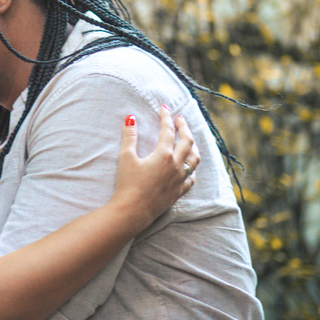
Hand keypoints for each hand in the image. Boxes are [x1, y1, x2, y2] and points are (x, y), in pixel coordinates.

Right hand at [113, 106, 197, 228]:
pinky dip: (191, 168)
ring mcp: (179, 180)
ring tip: (188, 139)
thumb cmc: (127, 184)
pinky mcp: (179, 192)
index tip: (164, 108)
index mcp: (163, 155)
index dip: (166, 117)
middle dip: (184, 127)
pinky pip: (191, 177)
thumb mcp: (125, 158)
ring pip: (194, 159)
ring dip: (193, 146)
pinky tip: (188, 166)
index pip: (168, 131)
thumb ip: (129, 136)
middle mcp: (176, 166)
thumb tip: (131, 118)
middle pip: (187, 141)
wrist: (133, 211)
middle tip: (179, 119)